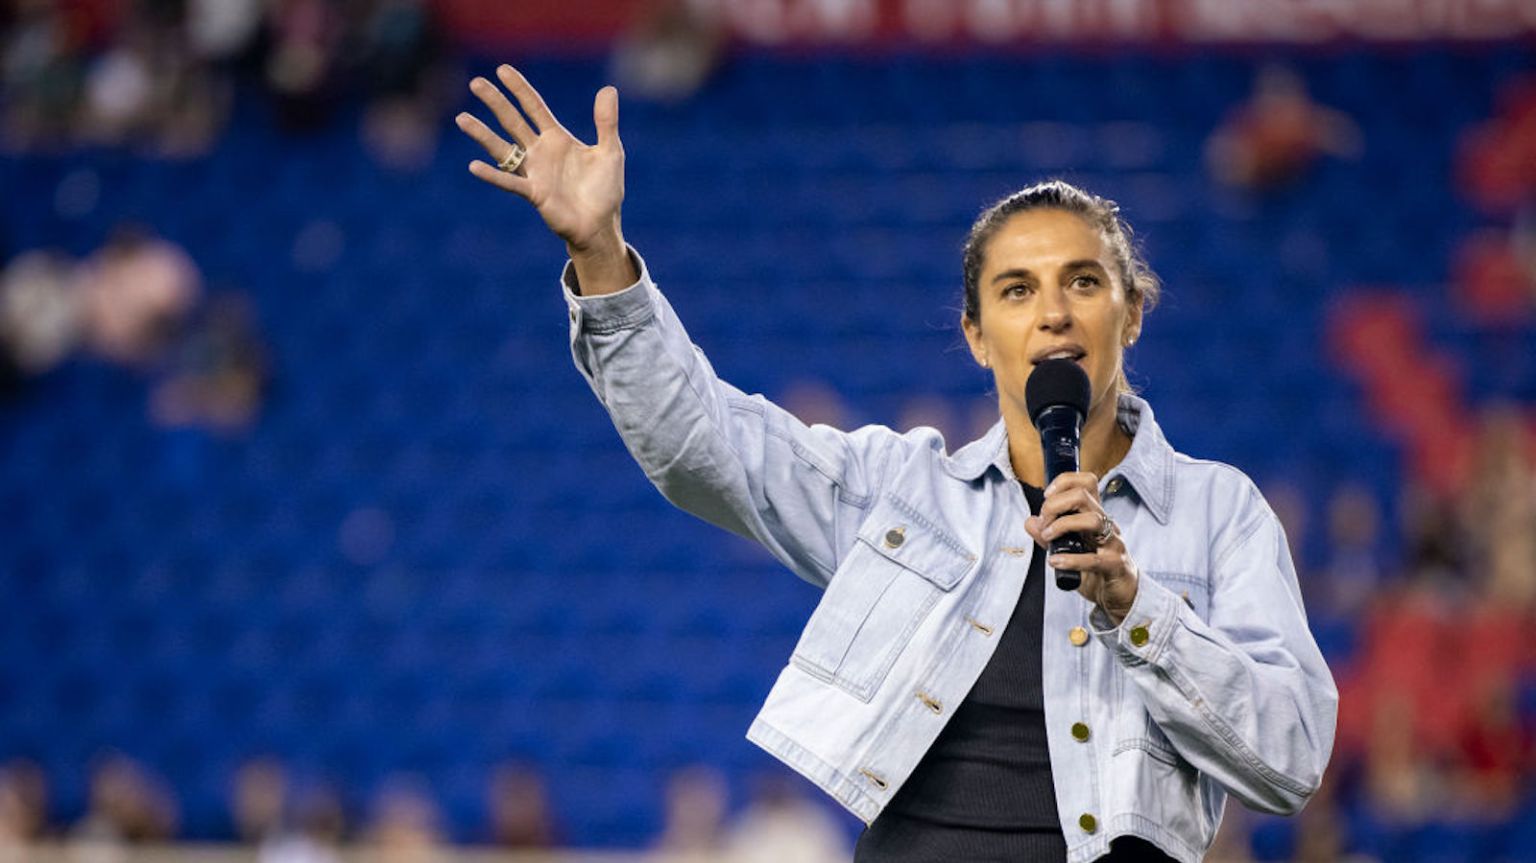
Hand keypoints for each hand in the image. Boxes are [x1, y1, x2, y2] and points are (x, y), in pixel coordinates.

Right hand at [456, 66, 625, 255]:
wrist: (601, 225)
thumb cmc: (605, 190)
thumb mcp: (610, 152)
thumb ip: (606, 122)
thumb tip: (608, 89)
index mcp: (557, 139)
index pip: (534, 107)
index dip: (519, 89)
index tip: (502, 70)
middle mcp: (540, 152)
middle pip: (513, 121)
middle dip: (495, 102)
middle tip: (475, 82)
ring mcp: (534, 172)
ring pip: (503, 149)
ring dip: (483, 134)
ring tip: (462, 118)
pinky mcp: (534, 194)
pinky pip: (510, 182)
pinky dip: (493, 175)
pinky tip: (475, 166)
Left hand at [1024, 472, 1139, 625]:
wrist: (1119, 594)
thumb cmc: (1095, 568)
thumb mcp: (1067, 550)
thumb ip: (1048, 536)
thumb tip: (1030, 522)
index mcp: (1094, 515)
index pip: (1086, 482)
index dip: (1064, 481)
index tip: (1046, 497)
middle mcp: (1105, 524)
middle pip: (1083, 495)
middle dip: (1055, 504)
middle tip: (1044, 523)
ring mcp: (1113, 543)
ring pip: (1092, 519)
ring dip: (1063, 525)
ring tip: (1048, 537)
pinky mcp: (1116, 565)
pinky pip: (1095, 559)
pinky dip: (1071, 559)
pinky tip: (1055, 562)